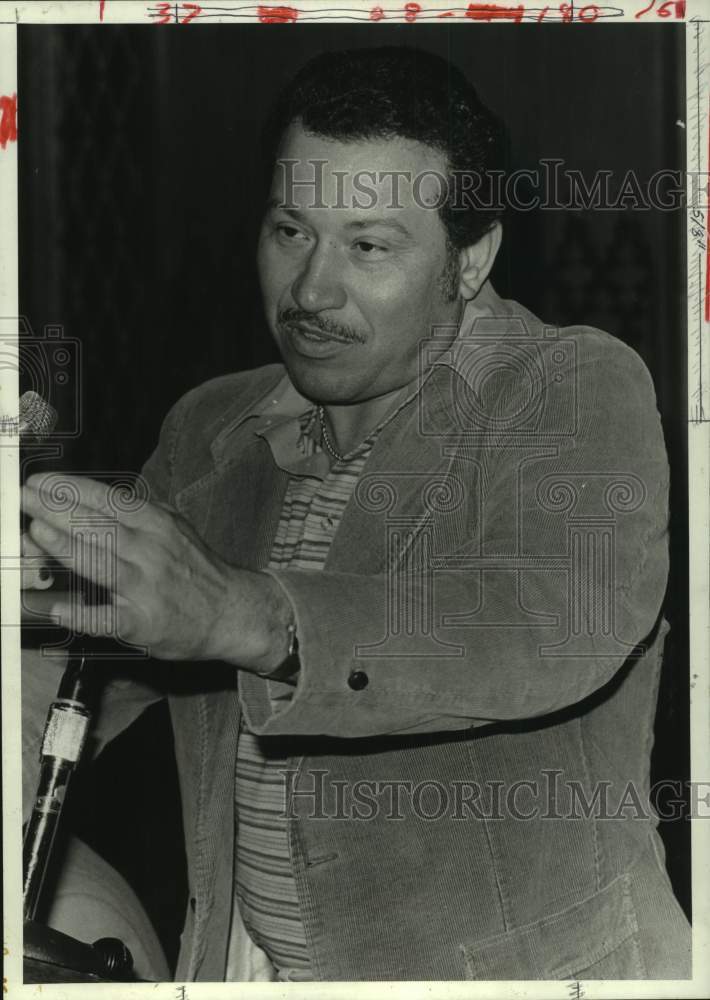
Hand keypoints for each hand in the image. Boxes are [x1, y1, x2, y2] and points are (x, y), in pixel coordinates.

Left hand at [21, 473, 292, 671]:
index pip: (108, 500)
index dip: (72, 489)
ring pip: (101, 564)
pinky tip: (58, 609)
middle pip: (99, 526)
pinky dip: (83, 614)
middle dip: (57, 510)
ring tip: (36, 532)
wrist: (233, 611)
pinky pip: (108, 618)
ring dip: (66, 547)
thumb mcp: (173, 528)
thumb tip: (90, 501)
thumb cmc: (196, 569)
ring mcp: (147, 587)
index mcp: (156, 524)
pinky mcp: (144, 622)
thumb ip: (136, 515)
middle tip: (25, 498)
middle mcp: (151, 551)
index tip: (41, 482)